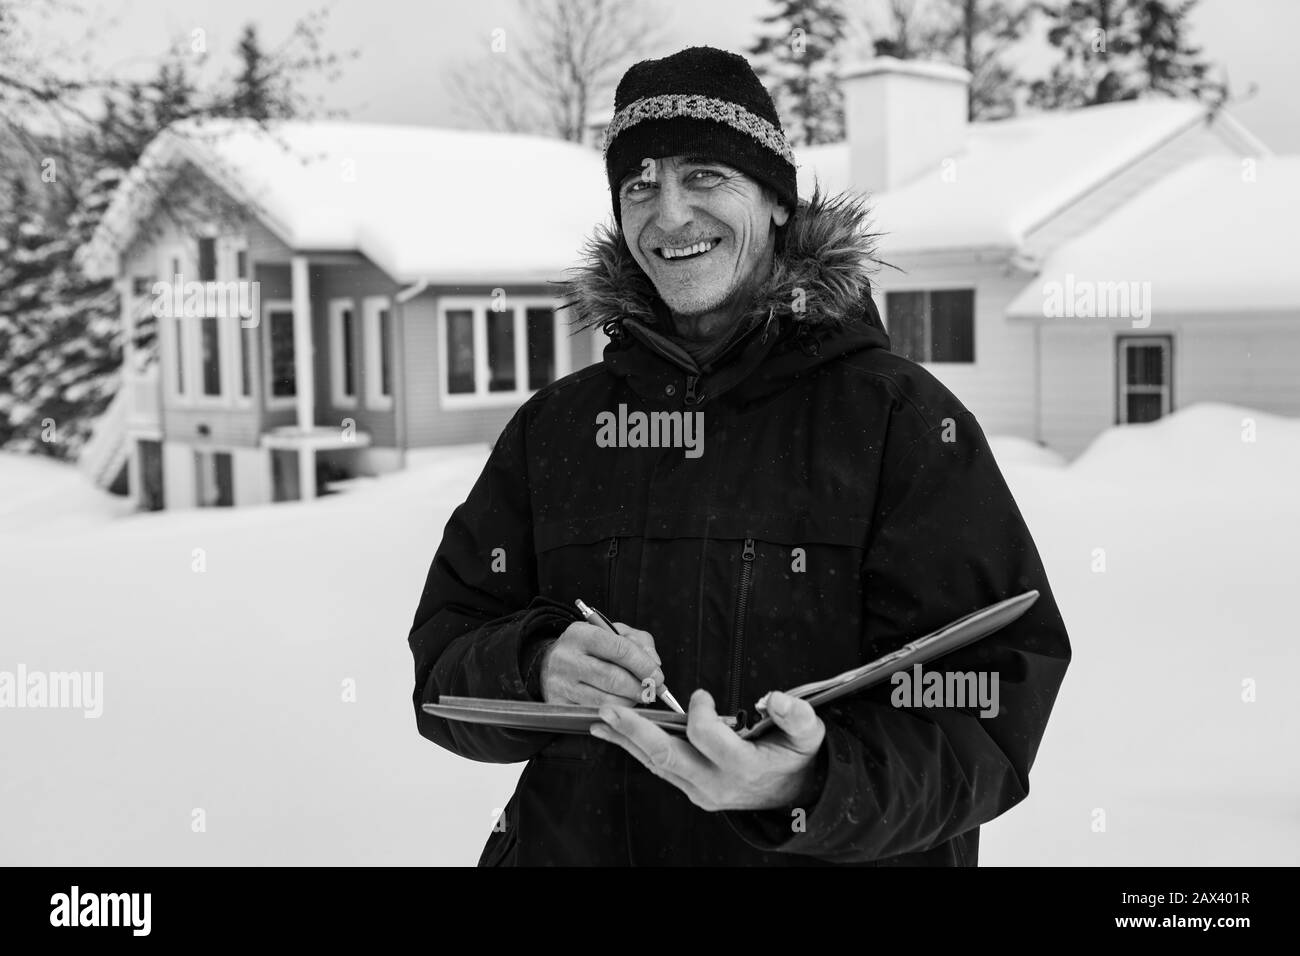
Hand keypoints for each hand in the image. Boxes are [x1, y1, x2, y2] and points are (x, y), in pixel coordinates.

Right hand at [539, 620, 665, 706]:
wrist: (549, 663)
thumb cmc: (588, 648)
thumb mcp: (612, 633)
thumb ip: (639, 642)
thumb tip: (654, 664)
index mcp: (580, 634)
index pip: (619, 649)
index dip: (643, 665)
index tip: (658, 676)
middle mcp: (567, 658)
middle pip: (613, 678)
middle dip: (639, 688)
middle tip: (651, 692)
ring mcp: (561, 684)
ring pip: (605, 700)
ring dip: (629, 703)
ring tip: (636, 698)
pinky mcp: (559, 704)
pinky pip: (594, 713)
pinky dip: (614, 713)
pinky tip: (620, 706)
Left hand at [590, 688, 825, 811]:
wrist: (793, 794)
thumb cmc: (796, 757)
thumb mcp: (808, 734)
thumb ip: (796, 715)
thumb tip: (775, 699)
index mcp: (744, 767)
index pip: (708, 738)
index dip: (700, 713)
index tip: (701, 695)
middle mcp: (716, 784)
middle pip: (667, 756)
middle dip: (635, 731)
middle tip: (609, 709)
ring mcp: (700, 790)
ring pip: (656, 764)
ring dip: (627, 740)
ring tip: (600, 720)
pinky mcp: (691, 789)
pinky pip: (659, 767)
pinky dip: (636, 749)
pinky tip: (617, 734)